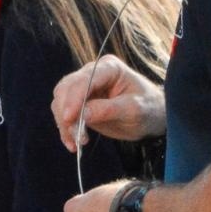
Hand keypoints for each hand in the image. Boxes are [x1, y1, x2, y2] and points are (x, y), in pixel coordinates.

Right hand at [50, 55, 165, 150]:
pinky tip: (73, 143)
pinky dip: (65, 128)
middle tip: (75, 136)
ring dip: (64, 123)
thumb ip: (109, 110)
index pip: (84, 80)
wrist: (151, 117)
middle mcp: (92, 73)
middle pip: (66, 88)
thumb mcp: (134, 110)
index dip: (74, 98)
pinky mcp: (79, 103)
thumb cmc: (148, 108)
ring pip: (60, 101)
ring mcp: (84, 87)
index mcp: (109, 68)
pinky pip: (63, 113)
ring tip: (77, 143)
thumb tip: (82, 115)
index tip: (69, 119)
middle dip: (66, 113)